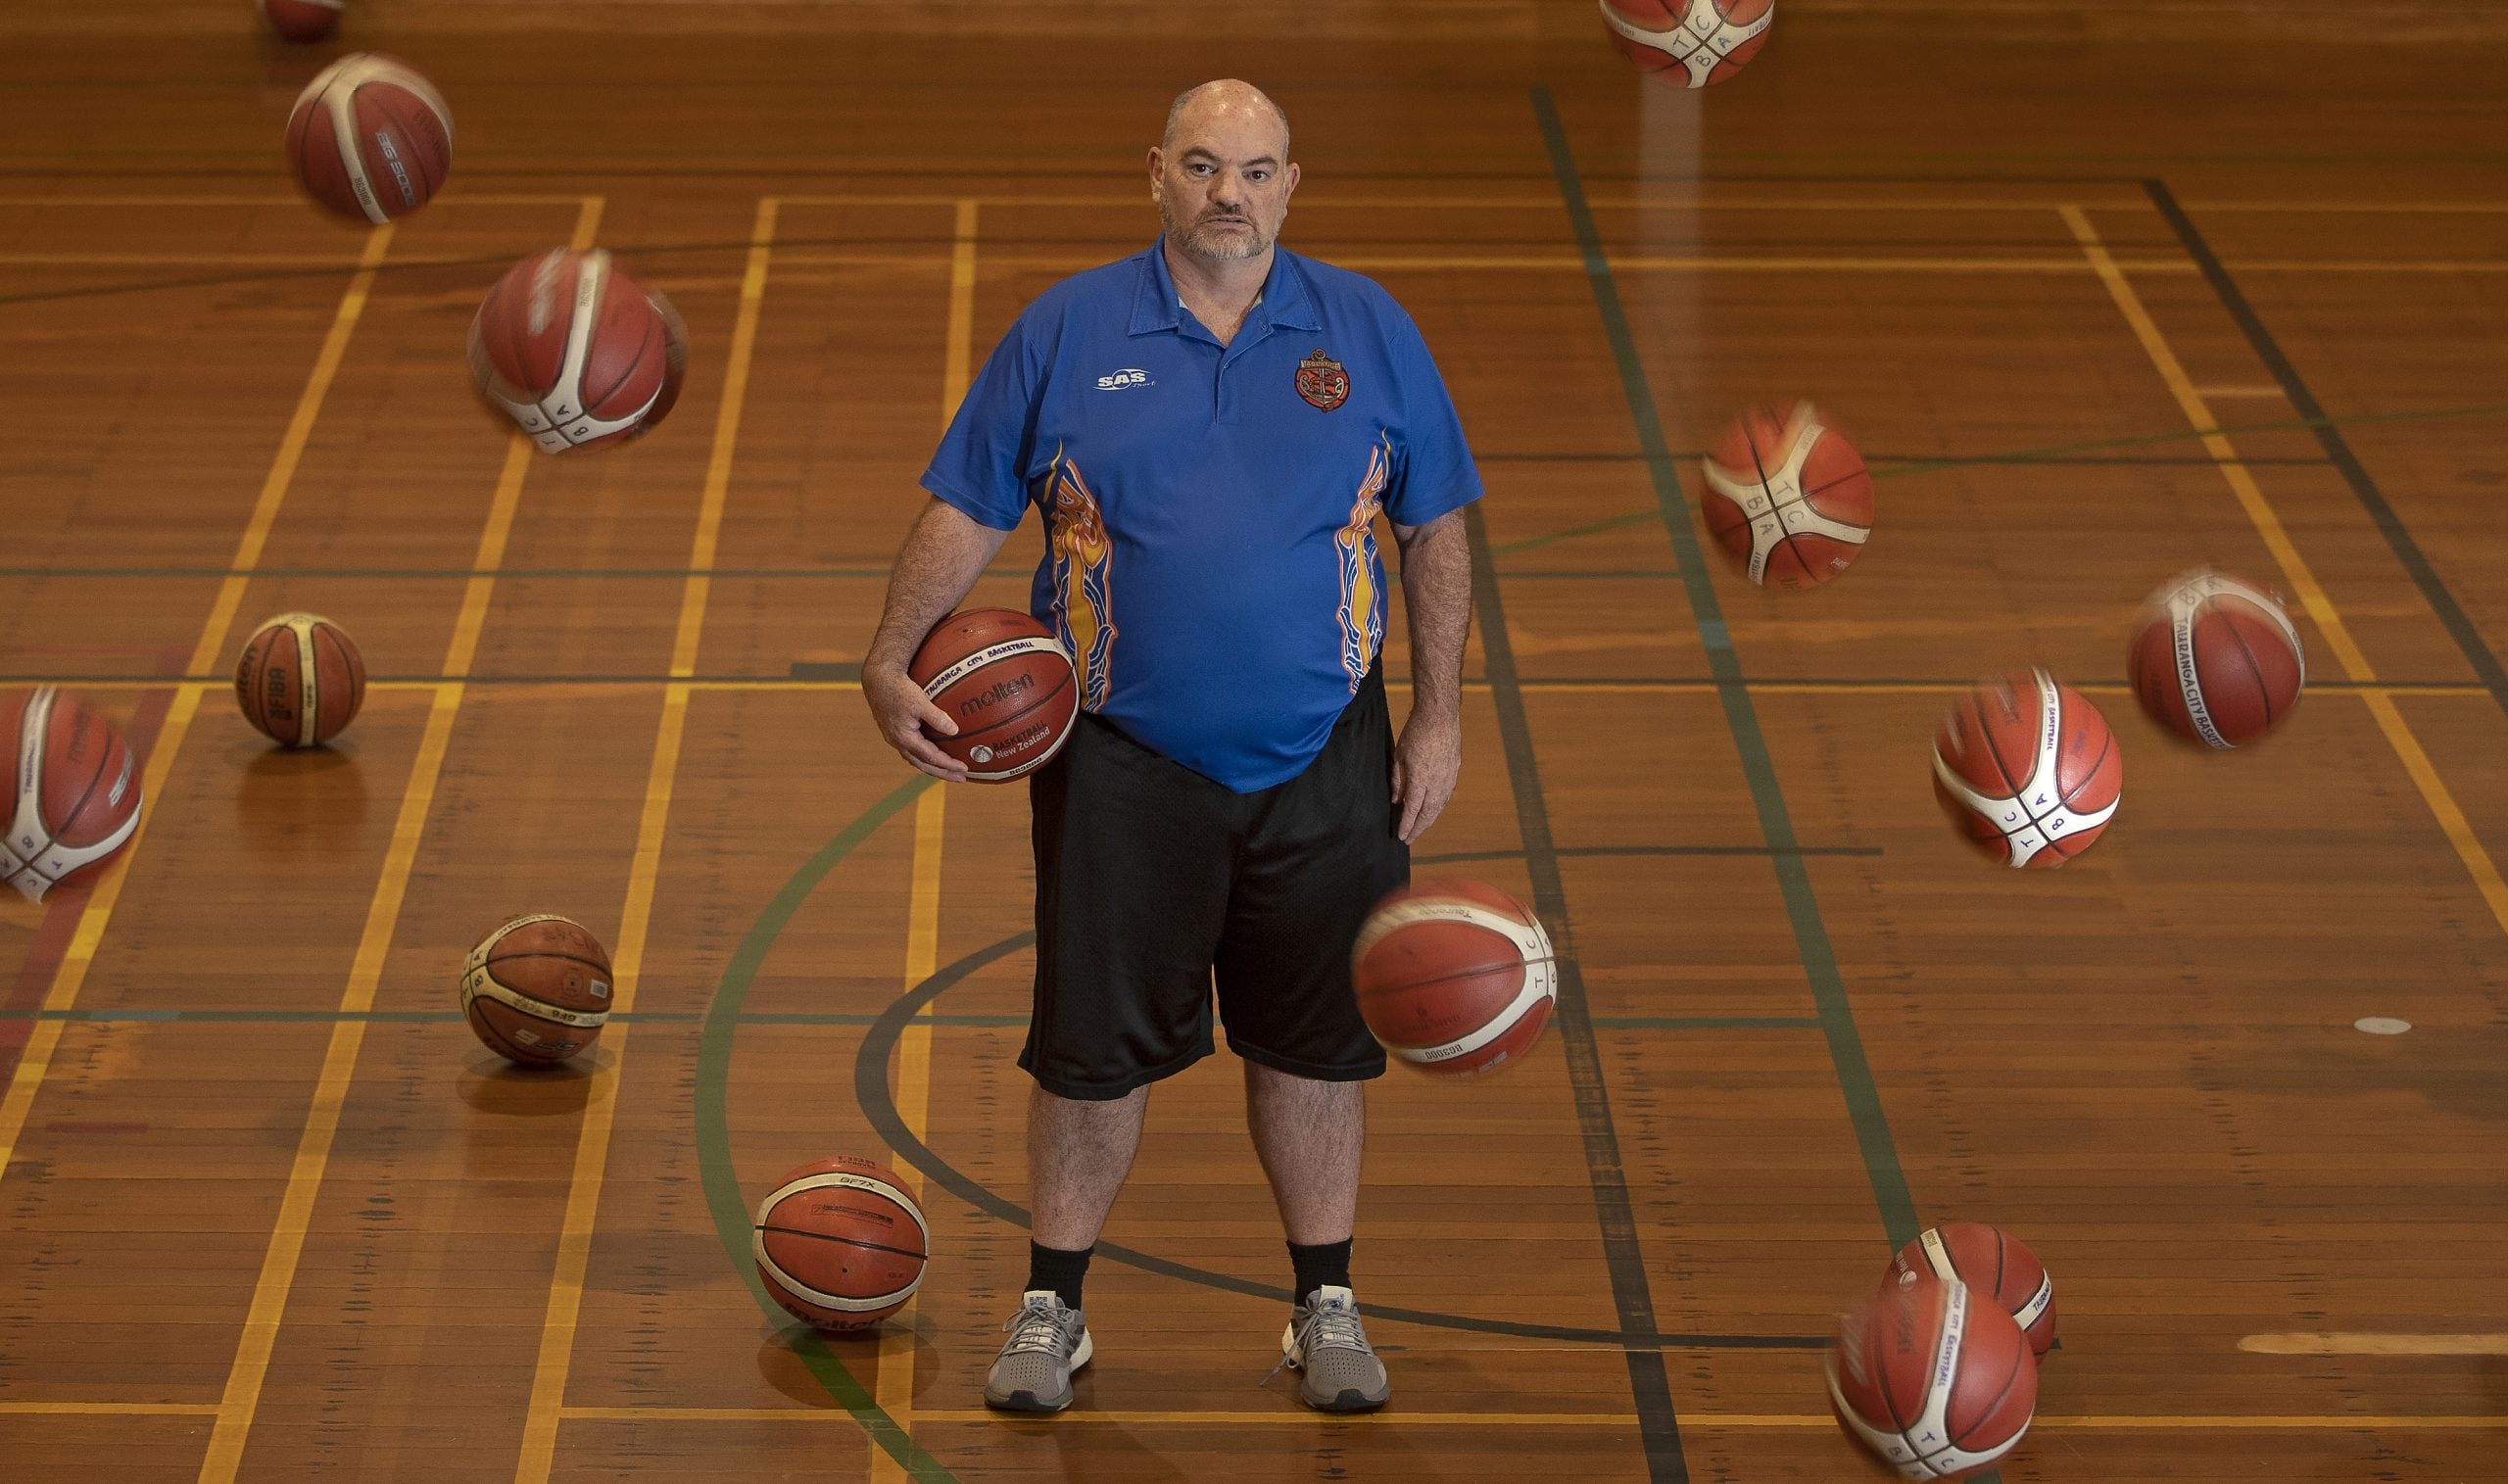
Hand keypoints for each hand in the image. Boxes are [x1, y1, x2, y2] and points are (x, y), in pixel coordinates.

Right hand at [864, 660, 969, 781]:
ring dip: (933, 766)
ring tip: (948, 771)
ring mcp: (894, 738)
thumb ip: (937, 718)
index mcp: (904, 738)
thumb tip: (955, 730)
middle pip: (923, 765)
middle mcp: (898, 742)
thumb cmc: (899, 689)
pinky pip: (912, 750)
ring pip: (916, 759)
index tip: (964, 768)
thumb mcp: (920, 702)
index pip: (930, 757)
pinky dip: (924, 755)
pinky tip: (933, 752)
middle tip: (960, 778)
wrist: (878, 679)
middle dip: (942, 773)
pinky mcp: (894, 731)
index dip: (948, 764)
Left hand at [1390, 707, 1460, 843]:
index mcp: (1420, 778)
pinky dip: (1438, 808)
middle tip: (1409, 839)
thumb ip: (1398, 780)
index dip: (1406, 824)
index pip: (1412, 809)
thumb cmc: (1416, 732)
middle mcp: (1436, 782)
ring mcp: (1448, 777)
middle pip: (1427, 813)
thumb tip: (1397, 800)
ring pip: (1439, 806)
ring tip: (1419, 829)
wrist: (1440, 716)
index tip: (1401, 836)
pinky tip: (1433, 811)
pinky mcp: (1454, 771)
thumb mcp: (1399, 756)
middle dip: (1418, 828)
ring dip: (1429, 820)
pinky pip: (1446, 796)